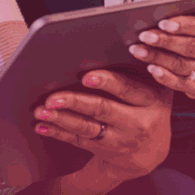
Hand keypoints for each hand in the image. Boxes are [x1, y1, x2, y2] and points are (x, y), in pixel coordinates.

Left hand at [32, 69, 172, 183]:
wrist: (151, 151)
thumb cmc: (147, 106)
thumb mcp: (153, 89)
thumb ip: (135, 70)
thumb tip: (105, 43)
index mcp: (151, 99)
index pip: (128, 89)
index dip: (107, 82)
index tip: (86, 77)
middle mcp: (138, 122)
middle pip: (103, 109)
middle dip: (75, 102)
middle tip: (52, 97)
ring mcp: (120, 139)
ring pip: (87, 127)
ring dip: (61, 118)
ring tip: (41, 111)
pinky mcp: (104, 150)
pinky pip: (78, 141)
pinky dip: (58, 132)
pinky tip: (42, 126)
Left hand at [129, 11, 194, 100]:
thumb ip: (189, 17)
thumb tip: (160, 12)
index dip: (184, 25)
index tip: (162, 23)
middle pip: (193, 47)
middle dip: (166, 41)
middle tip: (144, 36)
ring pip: (185, 66)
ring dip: (158, 58)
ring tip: (138, 50)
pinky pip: (183, 85)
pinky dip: (165, 77)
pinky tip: (151, 68)